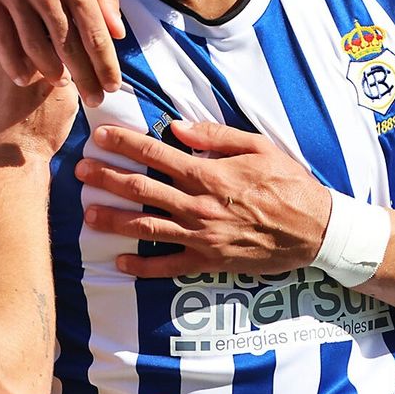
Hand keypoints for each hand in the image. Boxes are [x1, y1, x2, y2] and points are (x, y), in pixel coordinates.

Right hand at [0, 0, 124, 101]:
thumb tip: (117, 31)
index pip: (95, 30)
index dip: (105, 63)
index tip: (112, 86)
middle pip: (68, 44)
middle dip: (84, 76)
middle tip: (94, 99)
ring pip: (35, 44)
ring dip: (52, 72)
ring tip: (64, 87)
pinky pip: (2, 36)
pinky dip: (14, 62)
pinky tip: (26, 78)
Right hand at [0, 17, 78, 166]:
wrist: (10, 155)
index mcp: (6, 45)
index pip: (18, 8)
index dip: (18, 7)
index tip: (18, 9)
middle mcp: (35, 54)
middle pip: (46, 21)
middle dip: (43, 20)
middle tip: (39, 26)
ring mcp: (58, 71)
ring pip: (64, 43)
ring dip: (59, 42)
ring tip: (51, 51)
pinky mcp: (74, 88)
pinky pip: (75, 67)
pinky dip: (70, 66)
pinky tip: (64, 72)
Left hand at [75, 119, 331, 277]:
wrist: (314, 229)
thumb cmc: (288, 183)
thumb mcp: (258, 147)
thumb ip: (215, 136)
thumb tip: (177, 127)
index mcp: (208, 174)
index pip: (155, 154)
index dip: (124, 143)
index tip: (100, 136)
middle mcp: (198, 205)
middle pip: (141, 189)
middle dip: (107, 179)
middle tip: (80, 171)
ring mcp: (201, 236)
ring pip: (147, 227)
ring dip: (114, 220)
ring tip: (87, 215)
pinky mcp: (209, 261)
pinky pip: (169, 265)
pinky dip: (143, 266)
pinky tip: (120, 262)